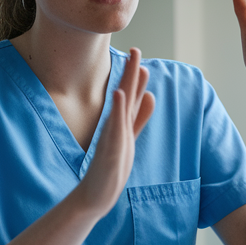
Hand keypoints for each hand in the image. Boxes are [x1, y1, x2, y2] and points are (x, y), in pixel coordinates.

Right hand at [74, 48, 155, 215]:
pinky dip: (117, 108)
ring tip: (133, 63)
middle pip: (126, 94)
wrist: (95, 195)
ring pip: (122, 105)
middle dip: (133, 72)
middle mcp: (117, 126)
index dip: (136, 77)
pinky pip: (115, 125)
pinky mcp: (110, 147)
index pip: (131, 96)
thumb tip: (150, 96)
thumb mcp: (129, 138)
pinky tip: (118, 92)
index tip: (139, 55)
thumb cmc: (110, 168)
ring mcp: (112, 136)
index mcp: (122, 124)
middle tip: (137, 49)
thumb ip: (139, 118)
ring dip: (127, 83)